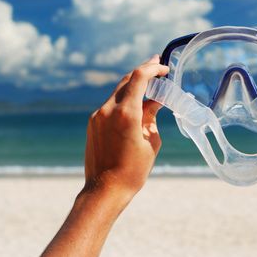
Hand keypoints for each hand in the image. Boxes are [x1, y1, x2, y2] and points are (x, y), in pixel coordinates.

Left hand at [84, 55, 168, 200]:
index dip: (153, 68)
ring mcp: (98, 115)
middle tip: (158, 67)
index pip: (139, 78)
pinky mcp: (93, 123)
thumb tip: (155, 102)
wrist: (105, 189)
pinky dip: (125, 99)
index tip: (164, 68)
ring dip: (134, 86)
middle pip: (127, 80)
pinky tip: (136, 104)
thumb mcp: (151, 141)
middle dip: (143, 72)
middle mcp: (108, 110)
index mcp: (127, 113)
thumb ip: (152, 116)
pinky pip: (111, 104)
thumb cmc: (133, 170)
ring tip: (150, 86)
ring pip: (118, 91)